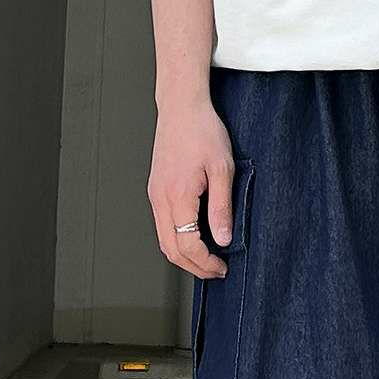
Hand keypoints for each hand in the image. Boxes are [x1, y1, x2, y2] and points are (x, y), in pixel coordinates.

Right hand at [149, 97, 234, 280]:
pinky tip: (196, 238)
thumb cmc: (203, 131)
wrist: (181, 107)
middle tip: (217, 271)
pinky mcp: (156, 190)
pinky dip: (177, 240)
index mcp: (177, 195)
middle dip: (194, 266)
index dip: (206, 262)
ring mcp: (155, 195)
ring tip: (209, 258)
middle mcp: (160, 199)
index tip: (223, 267)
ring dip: (184, 255)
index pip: (187, 244)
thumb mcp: (222, 169)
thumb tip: (223, 239)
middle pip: (170, 249)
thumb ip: (221, 207)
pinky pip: (162, 225)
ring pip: (163, 239)